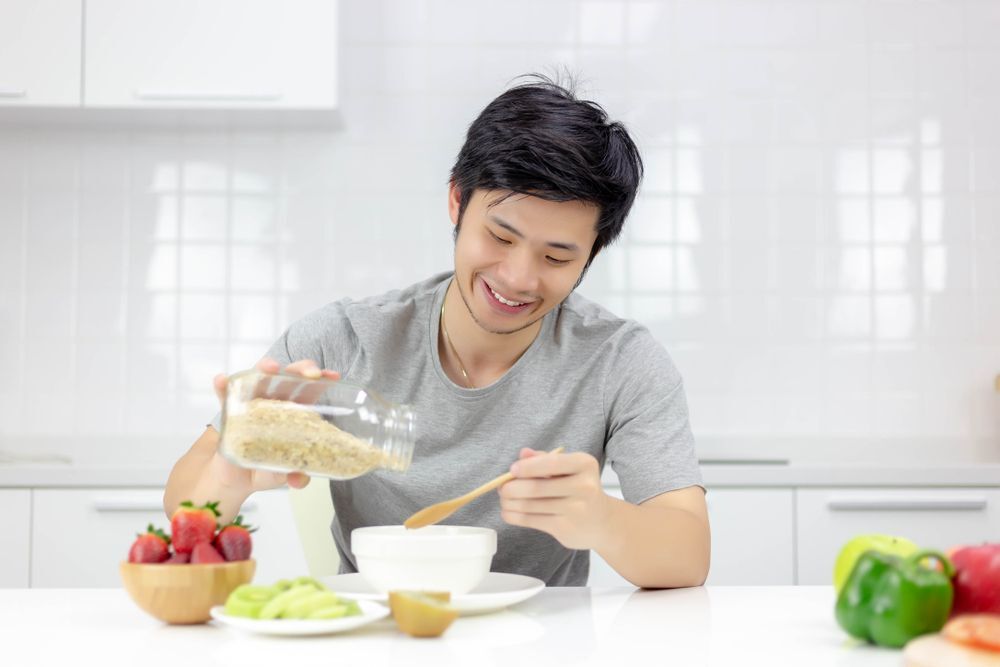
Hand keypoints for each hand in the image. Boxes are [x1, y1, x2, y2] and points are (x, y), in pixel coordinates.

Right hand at [211, 357, 340, 493]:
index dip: (322, 379)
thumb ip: (295, 476)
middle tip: (309, 373)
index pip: (310, 389)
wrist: (235, 480)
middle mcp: (274, 402)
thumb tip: (299, 479)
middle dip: (300, 369)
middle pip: (289, 377)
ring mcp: (251, 403)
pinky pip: (225, 394)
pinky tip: (222, 381)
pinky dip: (223, 386)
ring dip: (264, 368)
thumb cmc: (265, 470)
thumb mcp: (283, 475)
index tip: (333, 376)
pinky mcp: (229, 410)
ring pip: (260, 378)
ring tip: (269, 368)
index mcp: (294, 412)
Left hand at [498, 448, 611, 549]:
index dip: (528, 467)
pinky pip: (532, 520)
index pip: (552, 463)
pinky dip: (515, 516)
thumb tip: (522, 454)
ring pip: (531, 505)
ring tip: (504, 500)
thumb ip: (545, 459)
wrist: (602, 522)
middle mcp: (584, 486)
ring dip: (510, 502)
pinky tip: (508, 512)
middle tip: (502, 488)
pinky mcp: (566, 528)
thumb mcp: (569, 469)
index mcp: (584, 464)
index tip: (512, 470)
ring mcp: (576, 509)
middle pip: (537, 487)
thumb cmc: (579, 489)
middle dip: (512, 488)